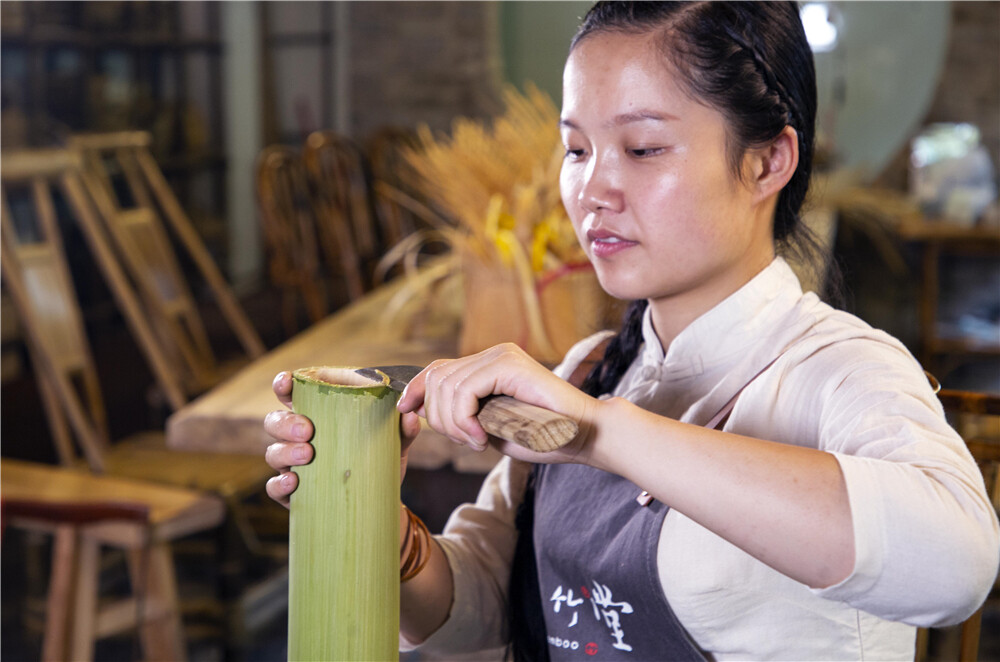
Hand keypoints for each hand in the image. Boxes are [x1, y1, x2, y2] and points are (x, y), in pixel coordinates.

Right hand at [264, 371, 421, 507]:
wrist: (380, 501)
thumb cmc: (380, 459)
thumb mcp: (394, 443)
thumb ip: (402, 429)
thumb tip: (408, 416)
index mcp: (319, 415)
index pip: (292, 394)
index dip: (283, 385)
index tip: (287, 383)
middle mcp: (298, 437)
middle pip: (275, 421)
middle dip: (286, 423)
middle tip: (308, 430)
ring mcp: (293, 465)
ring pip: (272, 452)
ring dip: (285, 451)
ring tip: (307, 454)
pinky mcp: (294, 493)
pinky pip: (274, 487)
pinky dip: (279, 484)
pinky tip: (294, 482)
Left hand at [396, 343, 600, 464]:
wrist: (583, 435)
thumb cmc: (542, 436)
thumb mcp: (490, 427)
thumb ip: (463, 416)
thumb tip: (423, 411)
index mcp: (487, 365)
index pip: (437, 369)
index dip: (415, 390)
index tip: (404, 412)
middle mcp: (492, 354)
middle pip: (437, 378)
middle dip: (439, 418)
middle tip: (467, 442)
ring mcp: (501, 355)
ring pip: (447, 386)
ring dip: (454, 424)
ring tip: (477, 441)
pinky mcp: (509, 364)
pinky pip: (465, 390)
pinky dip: (464, 419)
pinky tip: (480, 437)